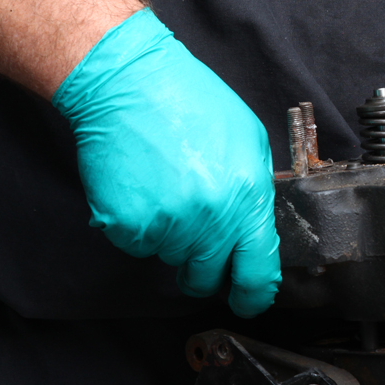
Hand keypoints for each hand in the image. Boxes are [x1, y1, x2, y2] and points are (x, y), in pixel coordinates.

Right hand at [53, 9, 280, 315]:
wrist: (131, 84)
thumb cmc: (192, 104)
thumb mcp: (249, 142)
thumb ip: (254, 192)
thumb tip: (254, 231)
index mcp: (246, 199)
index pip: (257, 271)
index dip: (254, 295)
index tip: (249, 301)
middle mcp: (210, 219)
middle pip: (208, 277)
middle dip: (205, 267)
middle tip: (195, 234)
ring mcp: (167, 225)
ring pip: (170, 258)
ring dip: (170, 237)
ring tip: (166, 188)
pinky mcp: (127, 225)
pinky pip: (137, 245)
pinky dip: (137, 227)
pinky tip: (141, 188)